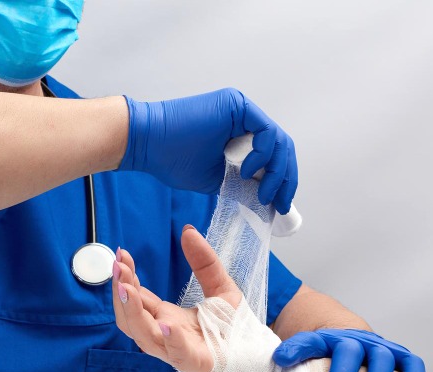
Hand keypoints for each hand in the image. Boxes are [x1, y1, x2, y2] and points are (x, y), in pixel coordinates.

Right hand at [111, 225, 240, 371]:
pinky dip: (170, 339)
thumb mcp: (220, 286)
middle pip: (131, 317)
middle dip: (120, 292)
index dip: (126, 279)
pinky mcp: (195, 363)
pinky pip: (178, 353)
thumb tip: (188, 231)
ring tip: (127, 288)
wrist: (255, 356)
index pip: (137, 299)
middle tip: (118, 266)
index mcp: (166, 318)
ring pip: (144, 335)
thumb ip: (204, 261)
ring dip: (132, 311)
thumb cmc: (234, 328)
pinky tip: (165, 324)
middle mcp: (165, 335)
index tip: (121, 256)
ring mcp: (177, 350)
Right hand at [118, 88, 297, 211]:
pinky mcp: (236, 106)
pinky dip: (262, 154)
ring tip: (263, 192)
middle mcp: (244, 119)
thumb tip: (267, 198)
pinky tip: (246, 171)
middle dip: (285, 178)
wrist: (147, 144)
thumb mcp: (218, 179)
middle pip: (280, 147)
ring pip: (277, 140)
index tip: (281, 205)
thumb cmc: (173, 160)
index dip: (281, 180)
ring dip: (276, 171)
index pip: (273, 155)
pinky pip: (265, 131)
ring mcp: (242, 110)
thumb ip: (243, 184)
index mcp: (240, 133)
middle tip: (281, 203)